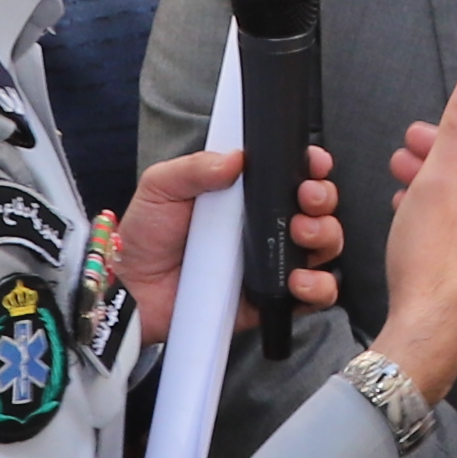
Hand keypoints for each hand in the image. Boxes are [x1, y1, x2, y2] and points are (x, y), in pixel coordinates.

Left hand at [116, 139, 339, 357]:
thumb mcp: (162, 187)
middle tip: (306, 199)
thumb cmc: (146, 235)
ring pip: (324, 247)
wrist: (131, 290)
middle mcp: (266, 226)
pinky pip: (313, 296)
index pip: (292, 175)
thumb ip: (196, 167)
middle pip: (318, 209)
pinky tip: (299, 280)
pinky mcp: (271, 300)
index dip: (312, 167)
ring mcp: (272, 264)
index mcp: (246, 195)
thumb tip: (237, 157)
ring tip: (301, 235)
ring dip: (326, 237)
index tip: (314, 162)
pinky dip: (319, 287)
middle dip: (323, 198)